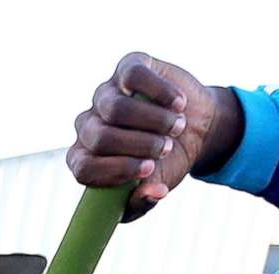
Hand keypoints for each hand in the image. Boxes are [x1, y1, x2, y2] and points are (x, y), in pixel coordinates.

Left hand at [67, 52, 238, 219]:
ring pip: (115, 108)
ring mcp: (105, 94)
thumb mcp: (155, 186)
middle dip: (138, 145)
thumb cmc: (167, 162)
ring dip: (152, 121)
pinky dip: (160, 92)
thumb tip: (150, 193)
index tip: (148, 169)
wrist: (194, 128)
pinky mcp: (127, 68)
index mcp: (86, 158)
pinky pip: (134, 77)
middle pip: (99, 137)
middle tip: (166, 148)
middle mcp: (88, 125)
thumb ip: (145, 201)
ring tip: (176, 127)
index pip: (83, 168)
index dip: (114, 170)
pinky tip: (178, 104)